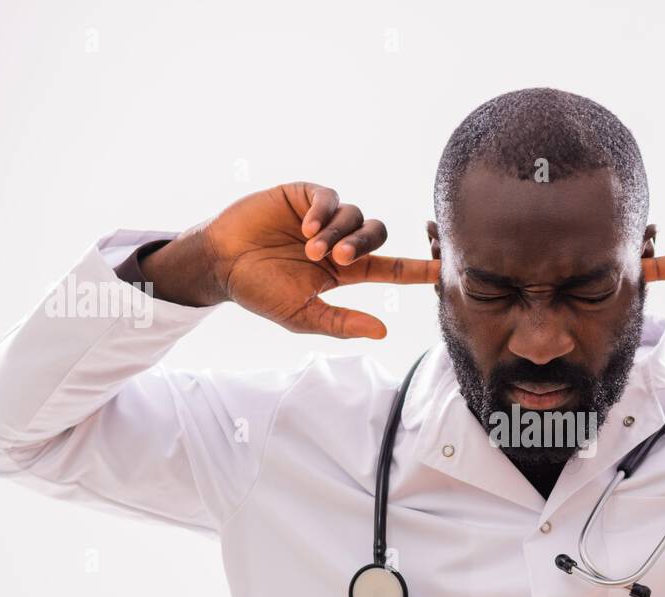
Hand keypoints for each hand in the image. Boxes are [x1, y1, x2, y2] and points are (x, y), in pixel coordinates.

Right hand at [139, 182, 437, 338]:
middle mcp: (339, 241)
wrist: (220, 264)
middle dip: (363, 245)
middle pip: (376, 234)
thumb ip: (342, 322)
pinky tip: (306, 228)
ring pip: (354, 215)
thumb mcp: (303, 315)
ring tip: (310, 249)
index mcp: (344, 271)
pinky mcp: (303, 196)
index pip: (391, 267)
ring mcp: (322, 217)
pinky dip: (323, 211)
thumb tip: (383, 332)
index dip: (418, 268)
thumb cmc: (260, 292)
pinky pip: (329, 197)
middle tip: (339, 259)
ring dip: (337, 232)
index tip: (444, 268)